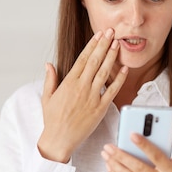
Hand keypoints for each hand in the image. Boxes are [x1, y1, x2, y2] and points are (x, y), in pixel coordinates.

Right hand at [38, 29, 127, 162]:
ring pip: (104, 73)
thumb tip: (49, 64)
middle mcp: (81, 87)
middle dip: (104, 45)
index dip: (92, 45)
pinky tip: (124, 69)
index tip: (99, 35)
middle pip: (95, 61)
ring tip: (117, 44)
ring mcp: (91, 97)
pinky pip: (112, 91)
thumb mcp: (47, 97)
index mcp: (68, 83)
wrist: (59, 139)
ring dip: (111, 57)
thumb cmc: (52, 119)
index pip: (83, 59)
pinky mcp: (100, 108)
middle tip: (111, 32)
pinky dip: (119, 80)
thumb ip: (50, 79)